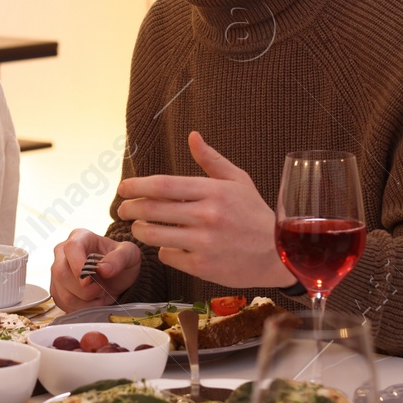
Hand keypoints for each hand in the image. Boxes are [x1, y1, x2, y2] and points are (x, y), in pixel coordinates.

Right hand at [49, 229, 140, 311]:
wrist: (116, 276)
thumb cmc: (120, 260)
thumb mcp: (129, 254)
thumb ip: (119, 258)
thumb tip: (103, 269)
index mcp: (80, 237)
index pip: (71, 248)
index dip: (77, 264)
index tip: (88, 279)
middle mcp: (63, 253)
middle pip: (61, 273)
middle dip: (84, 289)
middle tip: (101, 290)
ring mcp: (57, 272)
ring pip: (63, 293)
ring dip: (85, 301)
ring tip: (99, 295)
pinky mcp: (57, 290)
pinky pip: (63, 304)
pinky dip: (81, 308)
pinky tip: (92, 302)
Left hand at [116, 132, 294, 288]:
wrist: (279, 254)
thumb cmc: (255, 215)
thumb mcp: (239, 182)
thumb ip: (212, 160)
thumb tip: (193, 136)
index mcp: (213, 191)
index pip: (162, 185)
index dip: (136, 186)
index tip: (123, 188)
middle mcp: (207, 216)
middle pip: (151, 209)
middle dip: (129, 208)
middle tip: (123, 209)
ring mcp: (203, 243)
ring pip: (153, 235)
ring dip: (140, 230)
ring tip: (141, 227)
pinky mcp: (202, 266)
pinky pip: (167, 256)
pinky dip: (164, 251)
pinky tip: (170, 246)